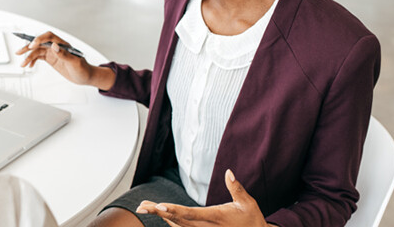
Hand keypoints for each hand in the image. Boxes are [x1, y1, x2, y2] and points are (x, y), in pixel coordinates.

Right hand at [15, 31, 102, 86]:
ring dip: (29, 56)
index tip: (32, 45)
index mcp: (63, 44)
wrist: (85, 76)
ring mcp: (53, 53)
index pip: (49, 37)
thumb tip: (54, 46)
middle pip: (40, 43)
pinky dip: (33, 60)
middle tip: (20, 52)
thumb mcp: (75, 63)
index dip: (39, 39)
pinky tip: (29, 65)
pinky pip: (39, 57)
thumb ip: (64, 54)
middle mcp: (57, 47)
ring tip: (22, 64)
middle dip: (29, 47)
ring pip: (38, 51)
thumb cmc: (83, 69)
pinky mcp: (51, 59)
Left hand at [135, 170, 269, 226]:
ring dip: (160, 216)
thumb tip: (228, 171)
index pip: (190, 214)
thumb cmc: (251, 220)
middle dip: (158, 212)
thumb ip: (235, 188)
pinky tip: (159, 212)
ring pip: (177, 224)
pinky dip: (170, 220)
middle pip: (177, 220)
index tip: (159, 206)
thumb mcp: (247, 203)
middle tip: (141, 207)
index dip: (173, 210)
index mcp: (215, 218)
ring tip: (143, 207)